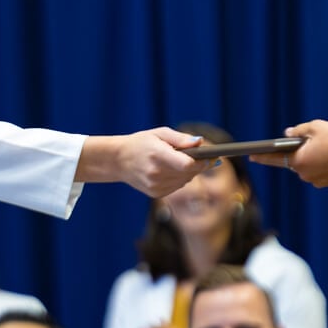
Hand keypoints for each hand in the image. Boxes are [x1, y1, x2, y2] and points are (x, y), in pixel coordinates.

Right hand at [76, 127, 212, 196]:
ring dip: (189, 172)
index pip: (187, 165)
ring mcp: (155, 186)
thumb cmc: (141, 143)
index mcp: (157, 155)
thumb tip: (201, 141)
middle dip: (198, 165)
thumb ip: (181, 138)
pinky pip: (177, 186)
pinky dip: (179, 178)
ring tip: (181, 160)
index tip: (209, 156)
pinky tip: (172, 170)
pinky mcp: (156, 194)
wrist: (118, 160)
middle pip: (189, 174)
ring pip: (186, 181)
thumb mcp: (160, 133)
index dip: (202, 162)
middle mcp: (156, 173)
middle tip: (202, 156)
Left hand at [252, 120, 327, 186]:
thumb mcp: (317, 127)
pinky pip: (319, 171)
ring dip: (312, 157)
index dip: (262, 156)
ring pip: (308, 166)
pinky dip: (322, 163)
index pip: (274, 158)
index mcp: (297, 160)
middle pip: (295, 160)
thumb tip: (289, 134)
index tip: (251, 156)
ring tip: (327, 145)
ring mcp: (317, 180)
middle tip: (312, 139)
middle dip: (299, 150)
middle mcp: (304, 174)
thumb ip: (299, 130)